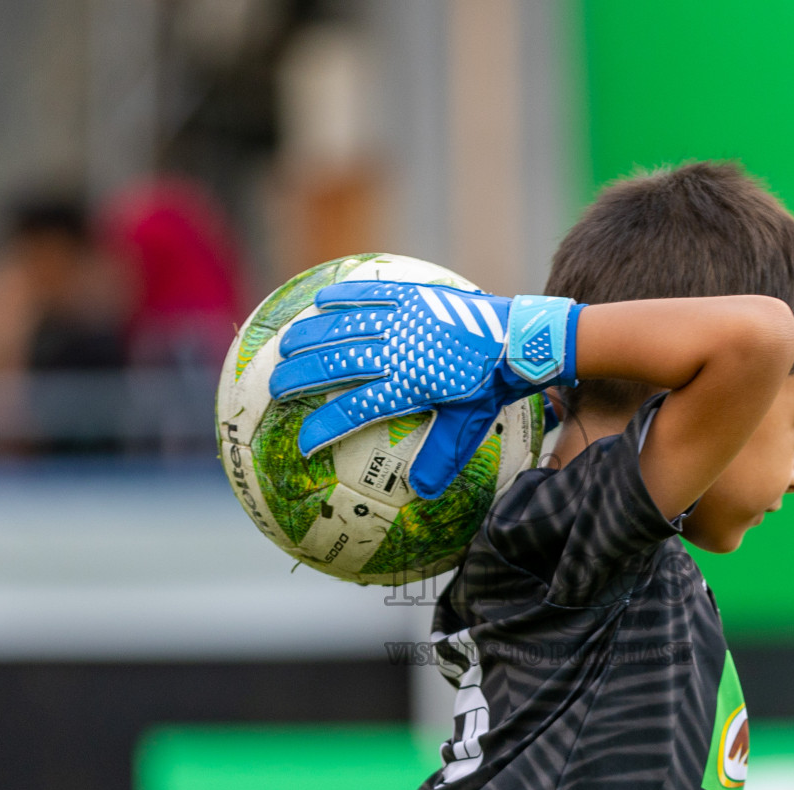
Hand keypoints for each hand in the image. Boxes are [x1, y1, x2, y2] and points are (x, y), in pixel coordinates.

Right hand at [269, 279, 580, 498]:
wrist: (519, 339)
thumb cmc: (493, 386)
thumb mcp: (469, 426)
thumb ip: (442, 458)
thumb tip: (422, 494)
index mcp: (409, 385)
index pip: (354, 409)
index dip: (324, 428)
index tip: (302, 445)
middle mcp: (399, 351)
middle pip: (336, 363)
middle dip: (299, 376)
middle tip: (274, 386)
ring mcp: (403, 319)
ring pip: (344, 326)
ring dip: (311, 335)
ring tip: (285, 344)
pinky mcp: (414, 295)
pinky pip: (372, 292)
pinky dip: (346, 295)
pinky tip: (322, 298)